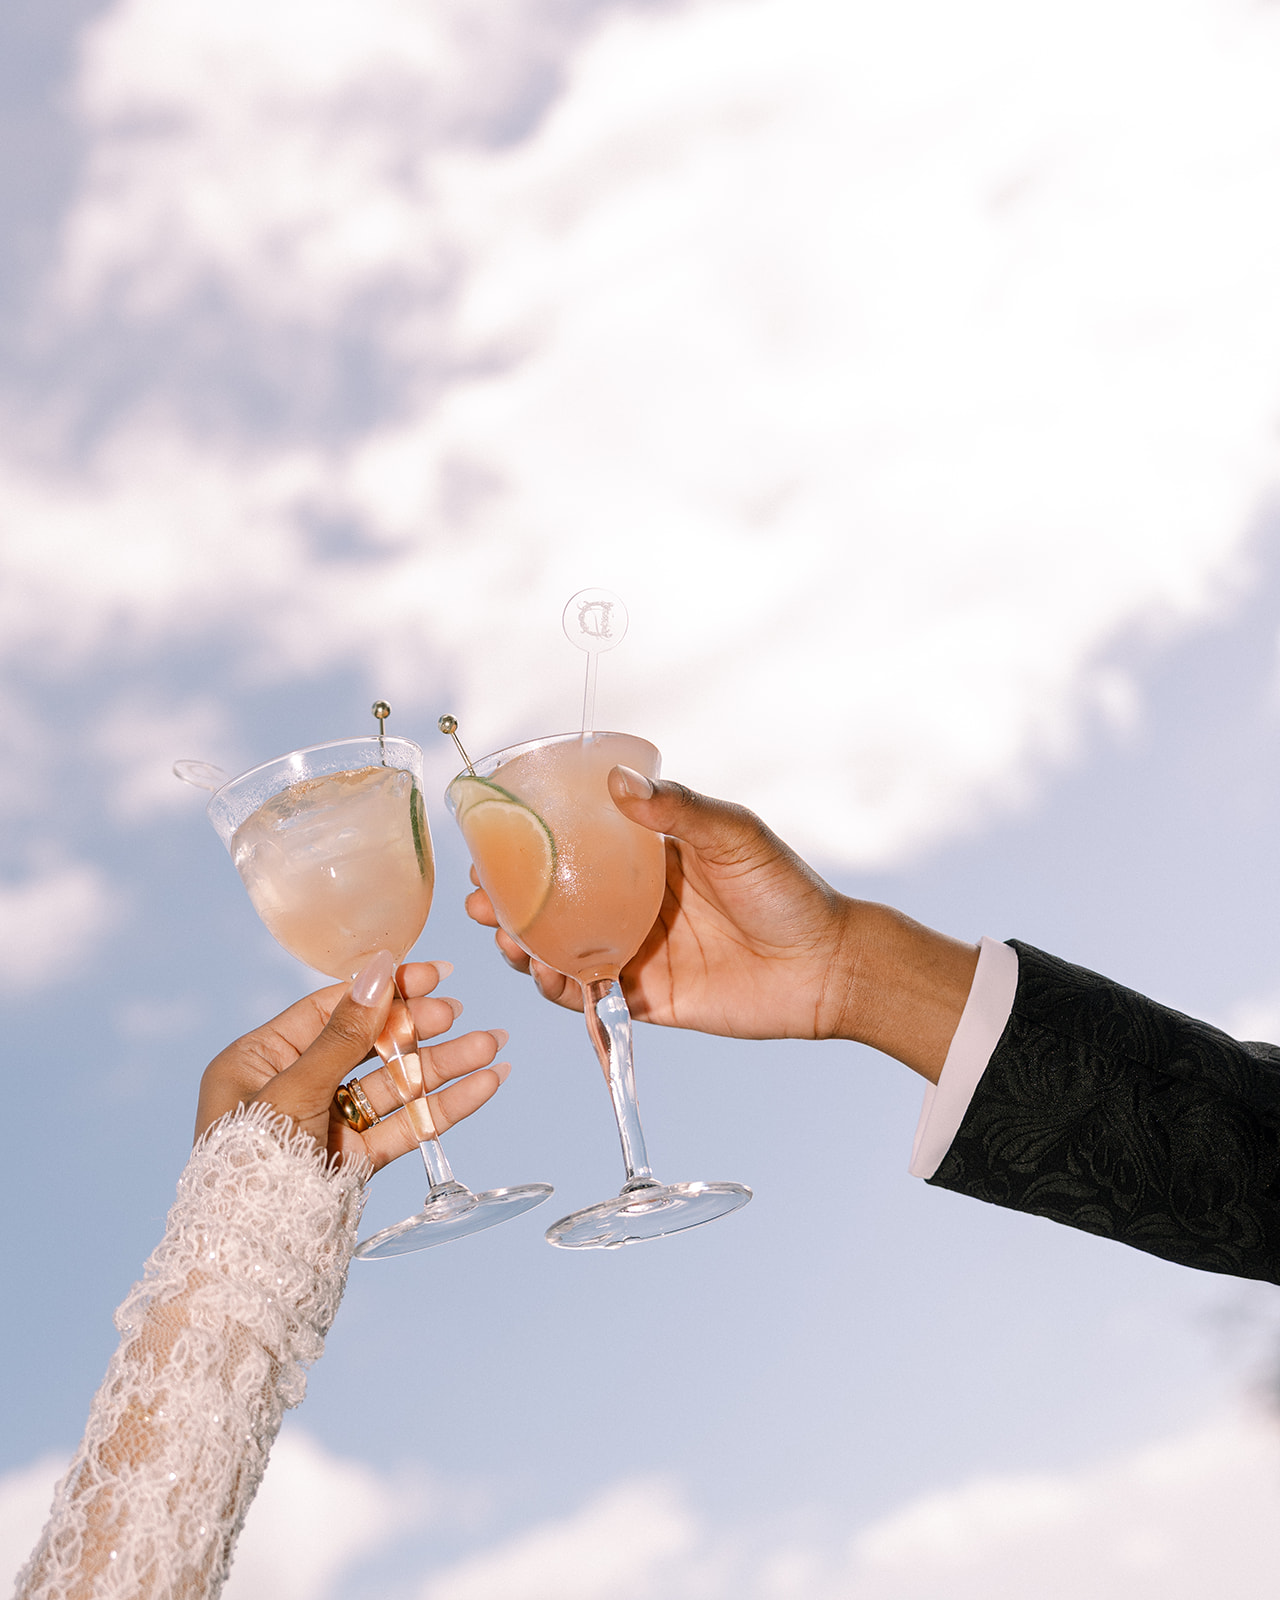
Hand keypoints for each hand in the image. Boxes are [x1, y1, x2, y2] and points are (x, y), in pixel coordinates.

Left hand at [194, 954, 510, 1169]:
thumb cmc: (247, 1170)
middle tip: (460, 1014)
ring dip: (442, 1067)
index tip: (432, 975)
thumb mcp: (292, 1091)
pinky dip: (441, 1109)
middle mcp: (291, 1087)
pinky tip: (481, 1086)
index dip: (384, 991)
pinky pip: (401, 1127)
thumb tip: (378, 970)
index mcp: (258, 1059)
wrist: (246, 1265)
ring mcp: (324, 1125)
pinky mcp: (351, 1162)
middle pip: (368, 1046)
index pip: (332, 1009)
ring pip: (392, 1086)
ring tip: (493, 1046)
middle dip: (419, 1030)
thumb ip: (342, 1034)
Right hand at [467, 772, 864, 1039]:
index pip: (575, 848)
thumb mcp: (733, 835)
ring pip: (563, 950)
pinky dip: (562, 991)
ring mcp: (637, 952)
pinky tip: (546, 978)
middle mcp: (634, 904)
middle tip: (483, 903)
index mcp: (649, 859)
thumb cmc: (788, 890)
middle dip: (511, 904)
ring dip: (526, 948)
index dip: (529, 848)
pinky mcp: (647, 996)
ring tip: (510, 941)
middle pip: (556, 903)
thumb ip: (677, 809)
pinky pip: (591, 996)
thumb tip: (616, 780)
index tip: (492, 847)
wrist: (828, 967)